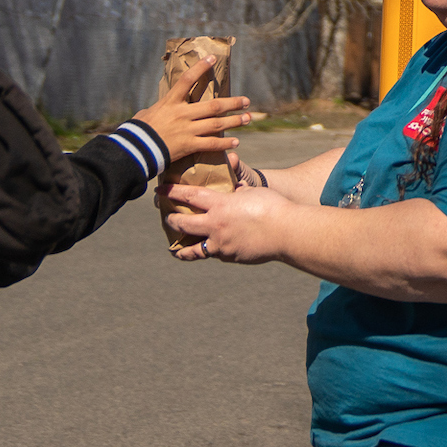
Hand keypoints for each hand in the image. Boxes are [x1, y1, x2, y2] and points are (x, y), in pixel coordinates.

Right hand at [130, 56, 251, 172]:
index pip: (187, 80)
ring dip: (234, 121)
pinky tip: (236, 142)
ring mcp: (187, 130)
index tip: (213, 59)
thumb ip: (158, 109)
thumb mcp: (146, 113)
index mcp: (170, 102)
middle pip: (213, 106)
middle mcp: (182, 114)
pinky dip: (224, 143)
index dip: (200, 68)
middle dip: (233, 103)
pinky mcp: (188, 145)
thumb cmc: (137, 131)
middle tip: (246, 101)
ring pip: (216, 124)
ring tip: (247, 118)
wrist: (135, 150)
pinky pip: (211, 144)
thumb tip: (157, 108)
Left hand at [161, 181, 288, 262]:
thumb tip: (236, 189)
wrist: (287, 232)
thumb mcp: (253, 191)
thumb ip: (240, 191)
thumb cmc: (273, 207)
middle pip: (183, 224)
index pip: (189, 196)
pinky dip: (211, 252)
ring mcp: (221, 244)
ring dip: (182, 248)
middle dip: (171, 221)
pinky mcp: (230, 257)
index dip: (172, 192)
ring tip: (176, 249)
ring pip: (194, 249)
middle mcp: (216, 225)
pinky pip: (215, 254)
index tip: (159, 191)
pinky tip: (211, 250)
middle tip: (167, 218)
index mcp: (220, 205)